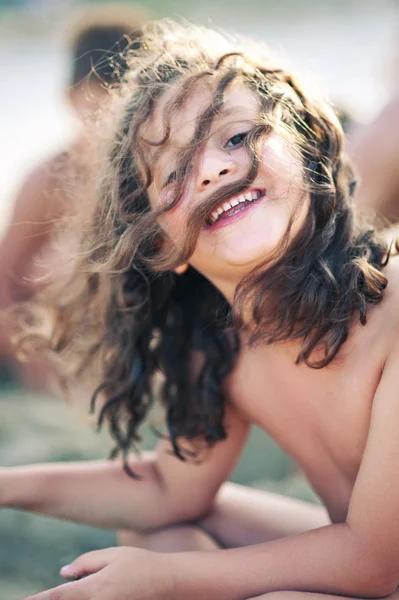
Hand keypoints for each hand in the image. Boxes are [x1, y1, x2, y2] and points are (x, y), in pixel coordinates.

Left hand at [25, 546, 176, 599]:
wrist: (169, 583)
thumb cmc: (141, 564)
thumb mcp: (113, 555)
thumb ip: (86, 562)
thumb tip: (63, 572)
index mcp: (94, 588)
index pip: (57, 597)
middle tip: (54, 590)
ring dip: (73, 599)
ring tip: (86, 586)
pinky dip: (87, 599)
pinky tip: (94, 591)